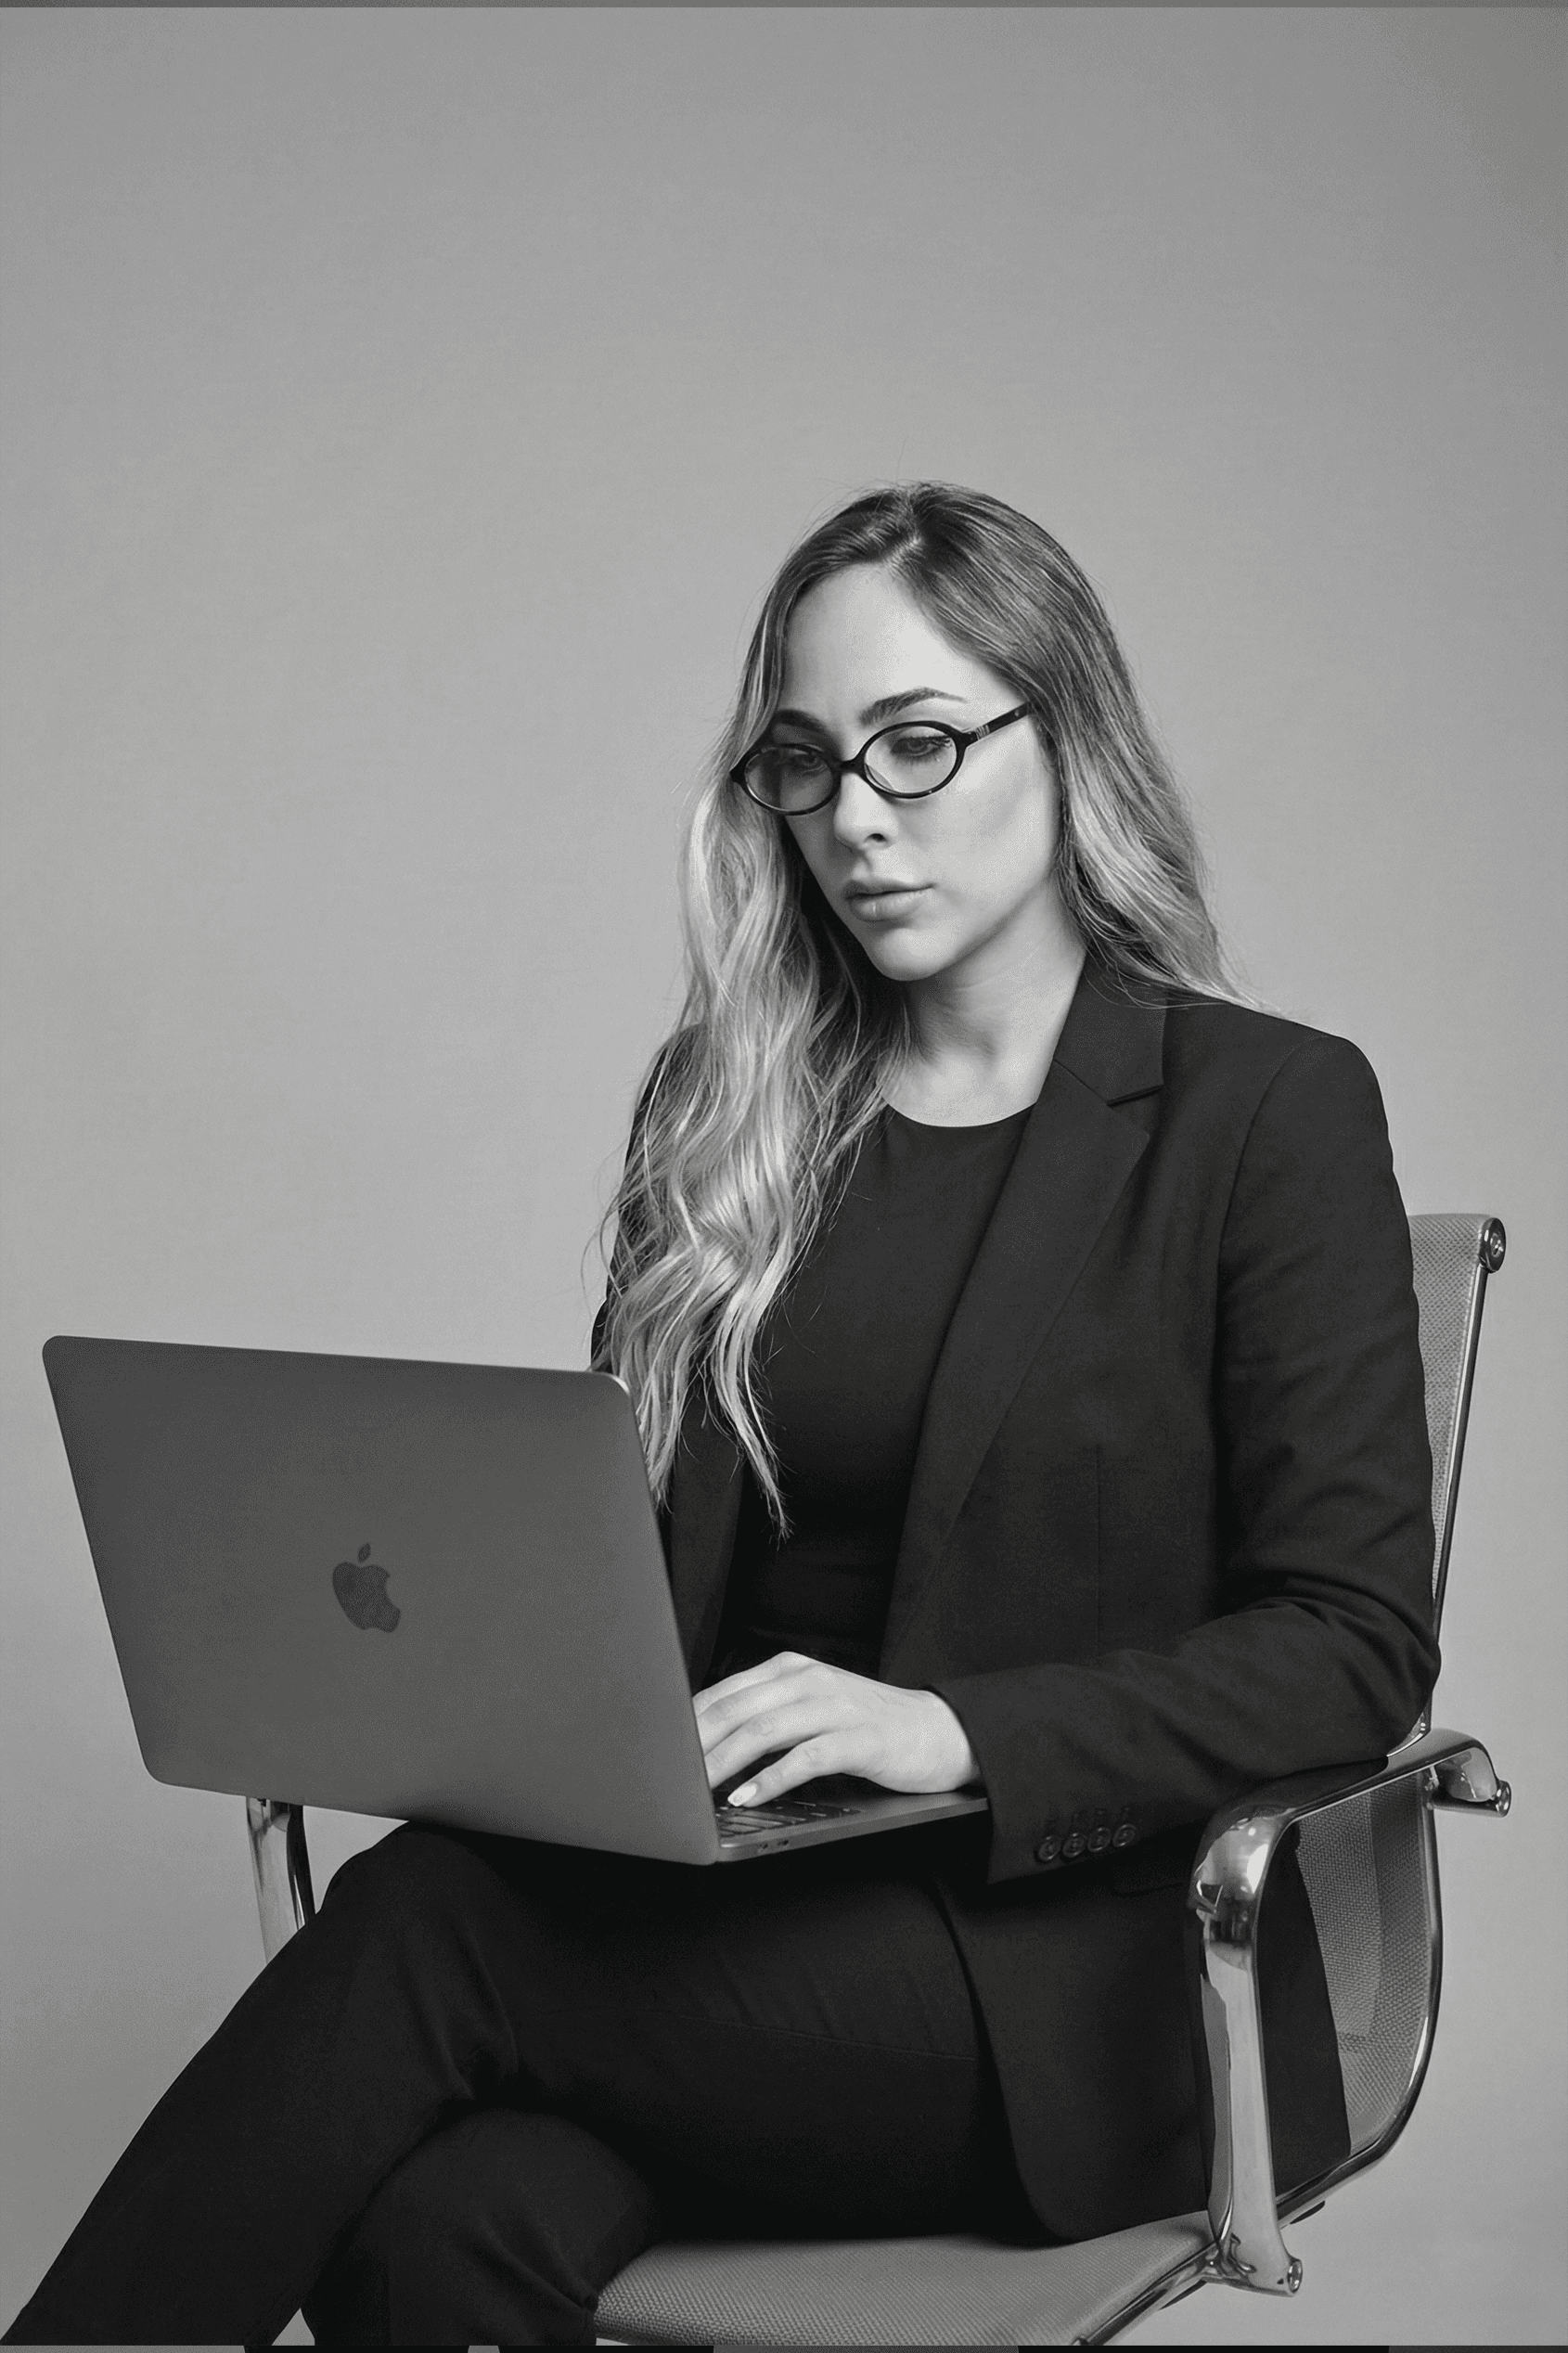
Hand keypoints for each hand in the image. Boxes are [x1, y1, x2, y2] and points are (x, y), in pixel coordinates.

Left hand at [694, 1651, 979, 1806]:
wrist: (938, 1731)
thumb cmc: (867, 1725)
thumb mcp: (812, 1707)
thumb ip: (767, 1715)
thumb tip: (708, 1744)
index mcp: (790, 1669)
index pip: (724, 1693)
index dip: (687, 1724)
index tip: (658, 1752)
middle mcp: (808, 1680)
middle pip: (736, 1710)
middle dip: (696, 1745)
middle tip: (666, 1777)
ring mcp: (834, 1706)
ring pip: (764, 1730)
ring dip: (724, 1762)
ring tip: (695, 1789)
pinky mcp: (858, 1738)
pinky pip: (804, 1757)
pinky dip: (771, 1779)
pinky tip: (748, 1797)